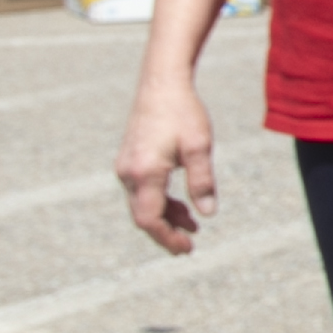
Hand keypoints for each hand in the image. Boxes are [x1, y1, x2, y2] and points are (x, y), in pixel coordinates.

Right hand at [116, 75, 217, 255]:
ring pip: (142, 203)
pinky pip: (141, 190)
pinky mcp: (128, 160)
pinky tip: (180, 204)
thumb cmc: (183, 112)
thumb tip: (207, 214)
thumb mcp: (200, 146)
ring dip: (165, 216)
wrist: (161, 84)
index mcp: (145, 172)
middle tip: (189, 245)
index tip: (186, 249)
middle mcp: (128, 172)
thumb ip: (202, 182)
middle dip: (166, 232)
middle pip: (143, 215)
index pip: (150, 219)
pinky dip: (159, 201)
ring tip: (192, 224)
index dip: (167, 238)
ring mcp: (125, 166)